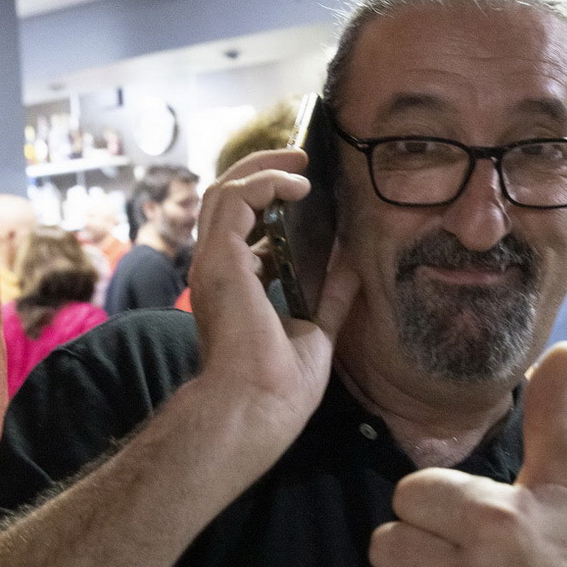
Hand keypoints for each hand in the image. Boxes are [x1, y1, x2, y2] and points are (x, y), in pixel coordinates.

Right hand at [189, 149, 359, 443]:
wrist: (258, 407)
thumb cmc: (279, 386)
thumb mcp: (316, 330)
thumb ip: (329, 295)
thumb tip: (352, 262)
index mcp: (235, 290)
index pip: (242, 232)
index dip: (269, 205)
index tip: (305, 192)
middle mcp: (218, 272)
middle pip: (226, 203)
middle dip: (261, 173)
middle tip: (300, 159)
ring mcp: (213, 265)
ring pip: (223, 193)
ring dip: (262, 168)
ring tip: (301, 160)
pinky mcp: (220, 261)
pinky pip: (236, 200)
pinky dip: (265, 182)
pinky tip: (299, 183)